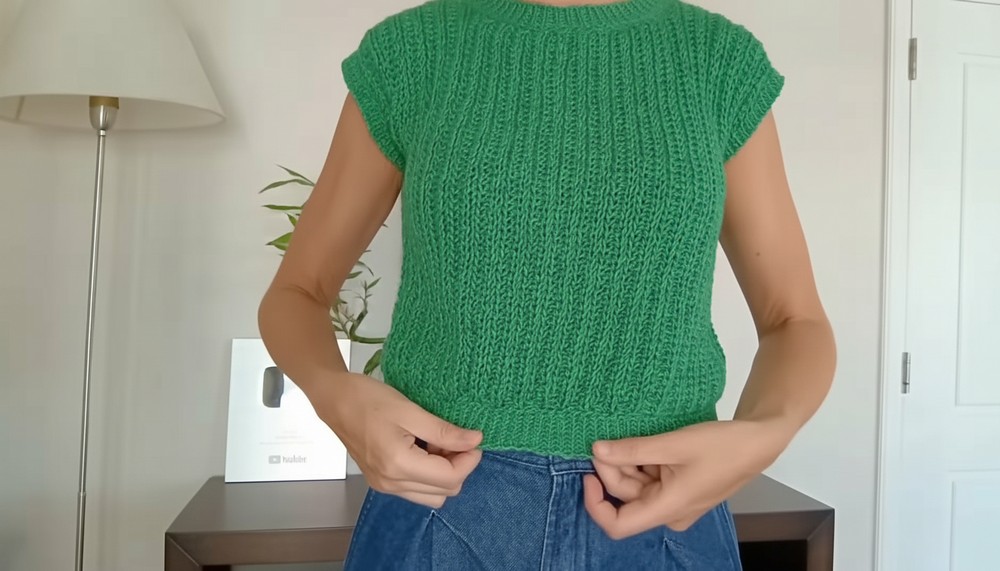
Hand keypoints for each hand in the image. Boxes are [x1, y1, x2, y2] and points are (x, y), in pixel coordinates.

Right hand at [308, 373, 482, 508]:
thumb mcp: (411, 411)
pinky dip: (428, 474)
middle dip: (457, 466)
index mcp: (398, 465)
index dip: (469, 459)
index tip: (473, 437)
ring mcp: (384, 486)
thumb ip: (444, 432)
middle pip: (444, 492)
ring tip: (437, 443)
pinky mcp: (381, 481)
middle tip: (454, 438)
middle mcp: (391, 484)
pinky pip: (416, 489)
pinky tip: (423, 449)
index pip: (450, 478)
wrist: (335, 399)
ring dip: (443, 473)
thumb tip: (475, 441)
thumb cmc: (369, 399)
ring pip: (432, 496)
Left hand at [583, 419, 792, 539]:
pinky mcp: (679, 490)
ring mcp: (675, 502)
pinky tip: (648, 444)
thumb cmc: (721, 445)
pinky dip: (644, 462)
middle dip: (614, 468)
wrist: (758, 442)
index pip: (617, 525)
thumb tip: (596, 451)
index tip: (589, 473)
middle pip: (625, 497)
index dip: (595, 503)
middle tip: (612, 438)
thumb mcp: (672, 443)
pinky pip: (651, 480)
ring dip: (629, 462)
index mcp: (668, 509)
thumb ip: (632, 449)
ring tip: (638, 437)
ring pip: (637, 486)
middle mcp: (669, 513)